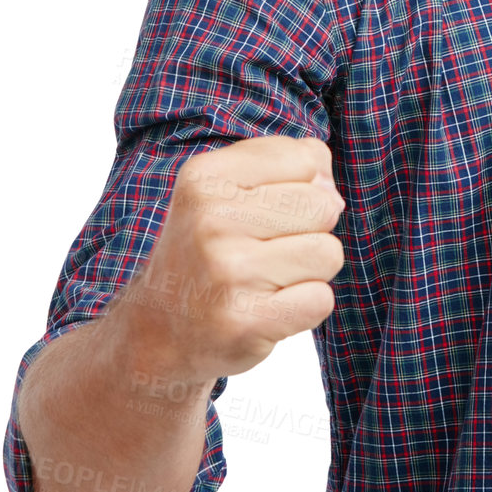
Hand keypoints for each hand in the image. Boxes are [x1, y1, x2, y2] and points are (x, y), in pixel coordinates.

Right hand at [108, 135, 345, 381]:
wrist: (159, 333)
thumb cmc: (208, 252)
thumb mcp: (225, 191)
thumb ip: (287, 165)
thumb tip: (331, 190)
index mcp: (205, 177)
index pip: (306, 158)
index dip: (301, 188)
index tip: (262, 213)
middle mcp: (211, 219)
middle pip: (323, 206)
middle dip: (309, 231)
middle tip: (264, 253)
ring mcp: (227, 271)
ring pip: (328, 253)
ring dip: (309, 272)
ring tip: (266, 281)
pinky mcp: (246, 322)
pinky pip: (321, 299)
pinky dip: (305, 308)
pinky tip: (267, 309)